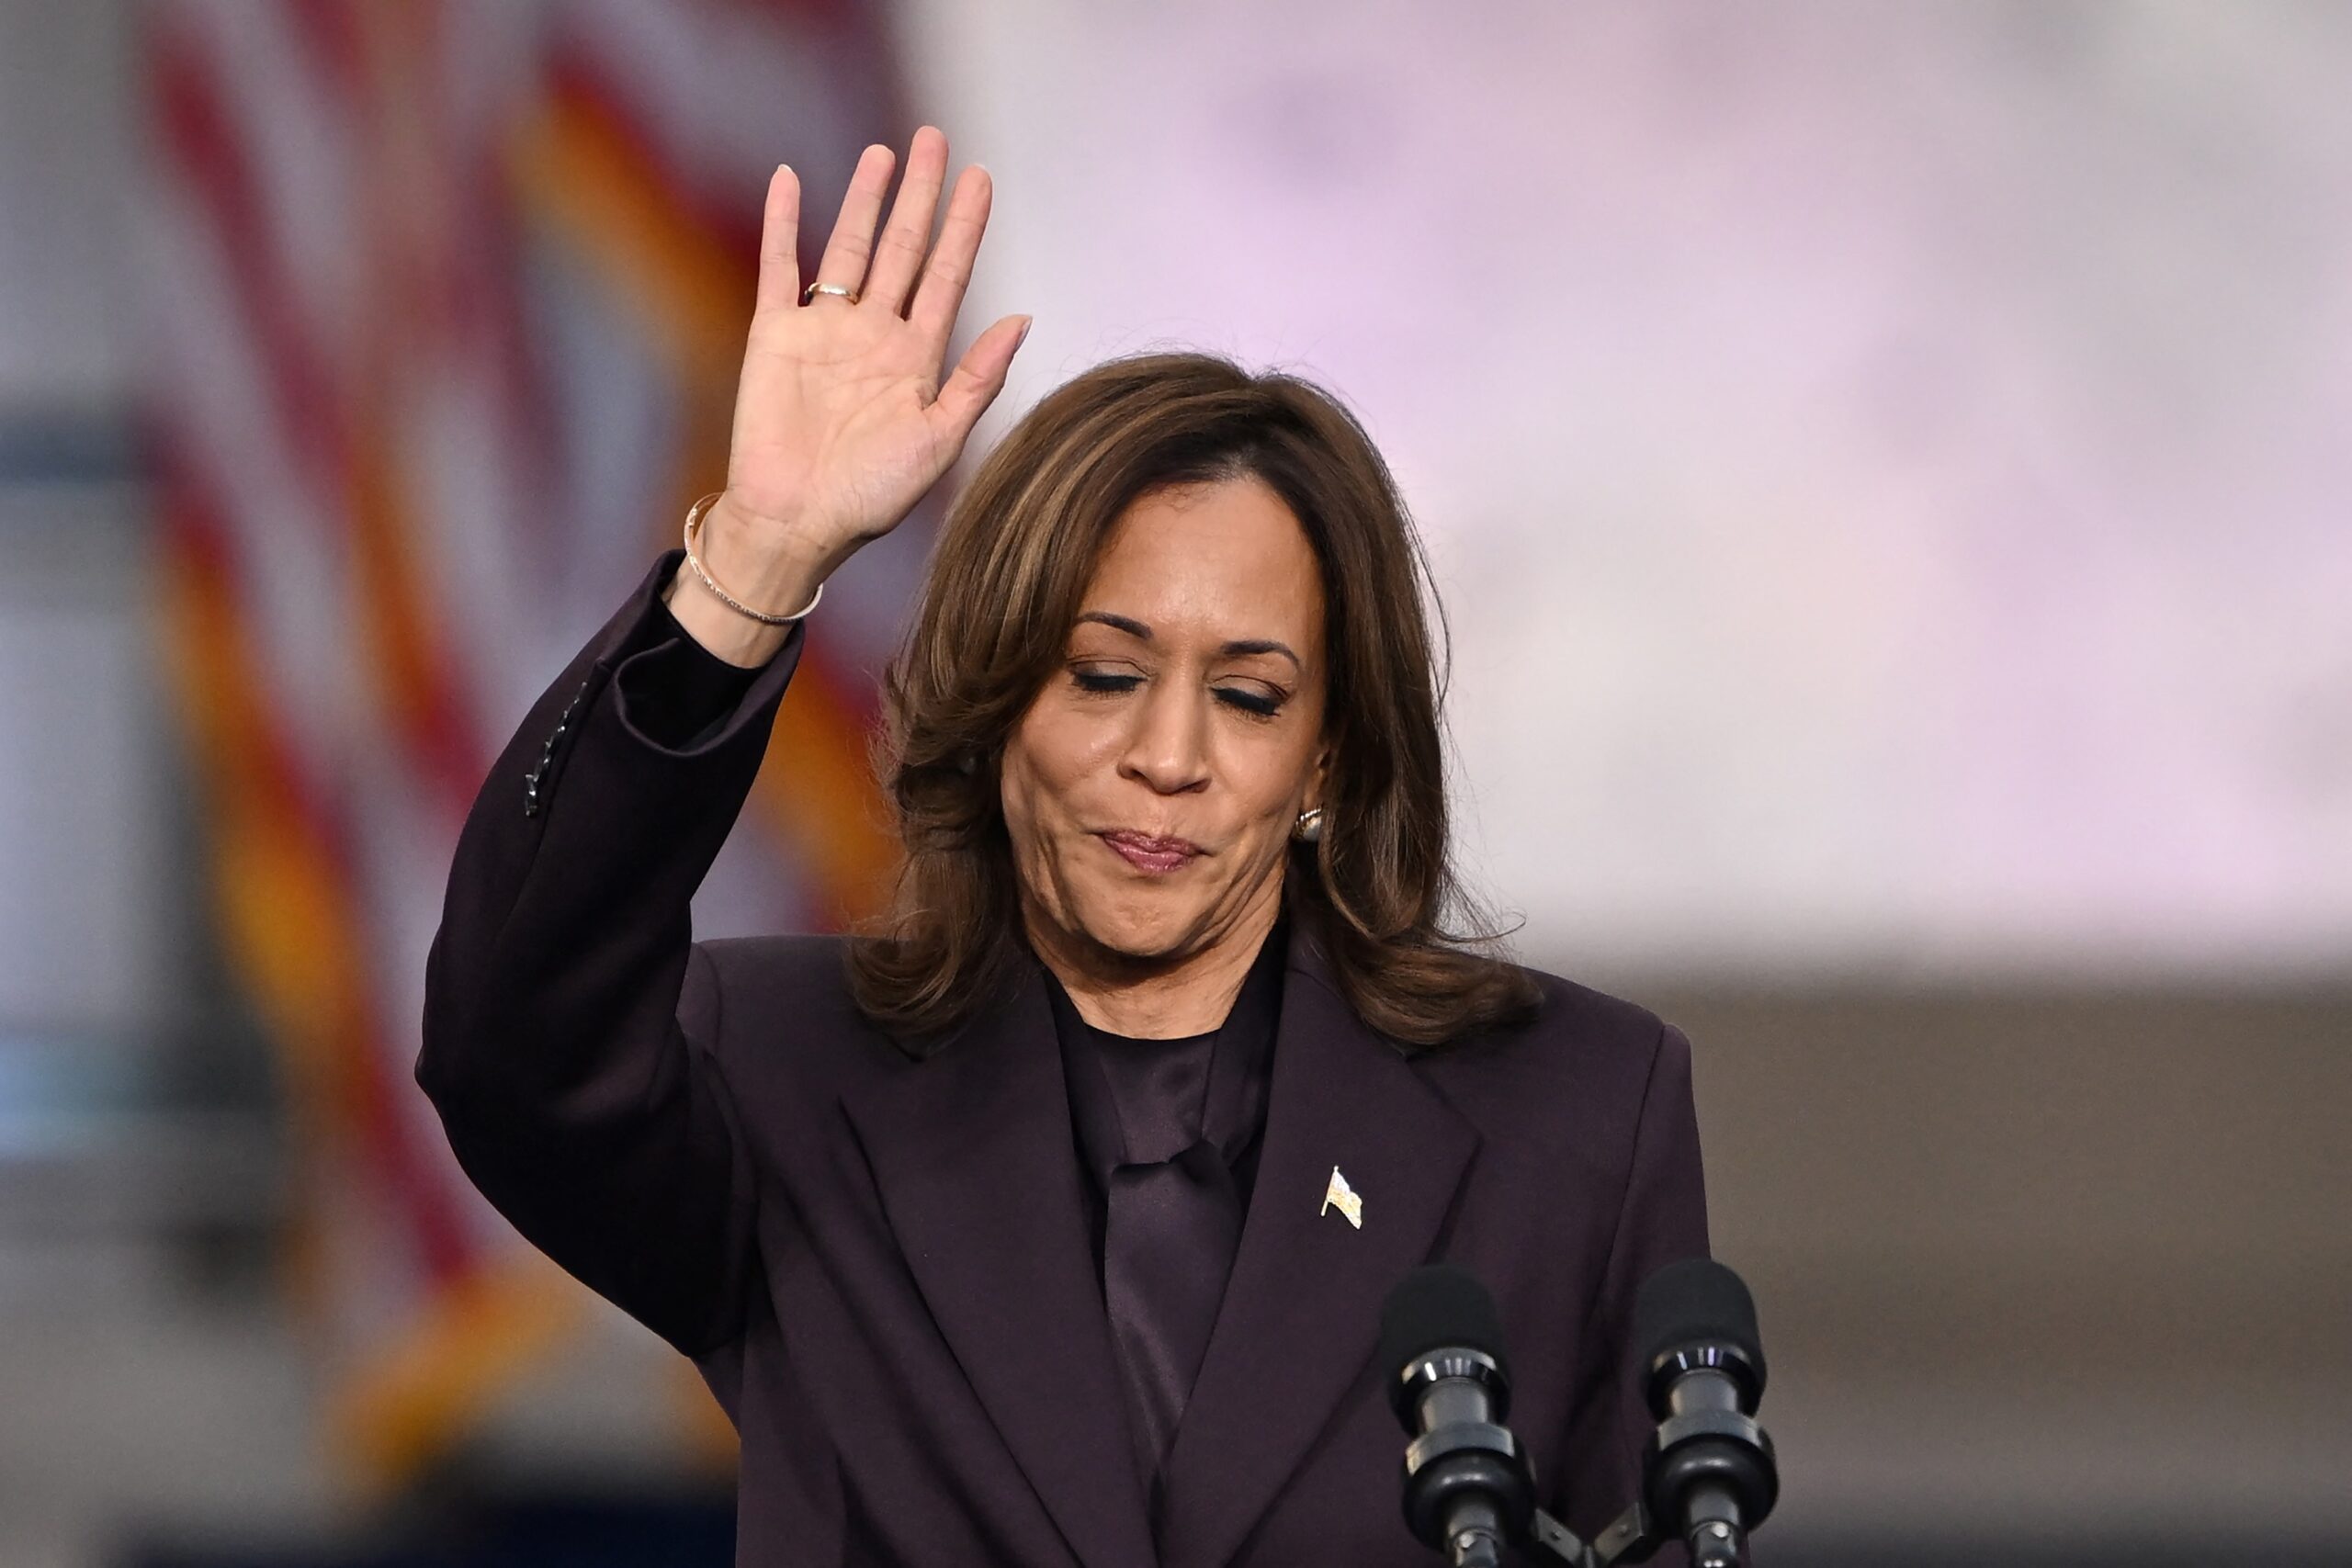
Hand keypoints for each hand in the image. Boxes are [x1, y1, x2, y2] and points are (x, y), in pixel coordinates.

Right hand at [702, 126, 1028, 609]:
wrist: (797, 522)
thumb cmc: (871, 496)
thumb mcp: (940, 439)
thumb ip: (979, 378)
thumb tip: (1023, 318)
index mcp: (918, 357)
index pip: (948, 275)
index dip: (965, 226)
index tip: (980, 178)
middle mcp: (874, 334)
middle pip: (903, 247)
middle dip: (921, 195)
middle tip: (936, 137)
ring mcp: (824, 329)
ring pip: (847, 247)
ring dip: (864, 200)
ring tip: (884, 153)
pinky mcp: (775, 334)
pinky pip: (779, 267)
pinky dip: (781, 222)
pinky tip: (789, 180)